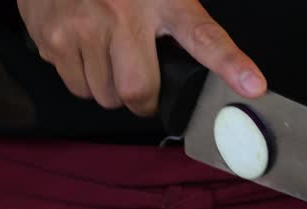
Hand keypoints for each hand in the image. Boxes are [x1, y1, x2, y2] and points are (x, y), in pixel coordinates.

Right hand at [17, 0, 266, 115]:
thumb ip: (178, 22)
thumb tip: (211, 68)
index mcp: (165, 1)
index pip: (204, 37)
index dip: (231, 65)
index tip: (254, 86)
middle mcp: (123, 15)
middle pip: (138, 91)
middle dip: (141, 101)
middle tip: (142, 87)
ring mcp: (83, 27)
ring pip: (105, 96)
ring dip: (111, 91)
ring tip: (109, 60)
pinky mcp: (52, 38)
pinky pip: (76, 86)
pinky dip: (84, 81)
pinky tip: (85, 53)